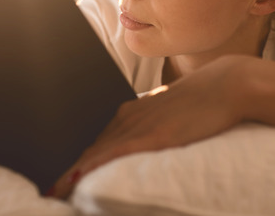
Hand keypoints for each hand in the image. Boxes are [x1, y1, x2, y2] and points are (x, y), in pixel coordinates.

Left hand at [49, 56, 247, 198]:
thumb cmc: (204, 100)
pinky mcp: (155, 135)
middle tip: (47, 190)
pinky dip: (95, 164)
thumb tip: (146, 143)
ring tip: (53, 190)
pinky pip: (118, 152)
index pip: (96, 141)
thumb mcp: (171, 114)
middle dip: (67, 171)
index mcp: (132, 113)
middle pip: (90, 148)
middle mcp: (129, 118)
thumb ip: (154, 127)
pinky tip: (79, 175)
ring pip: (97, 152)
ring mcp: (141, 125)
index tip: (60, 178)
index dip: (76, 161)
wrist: (227, 84)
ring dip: (73, 173)